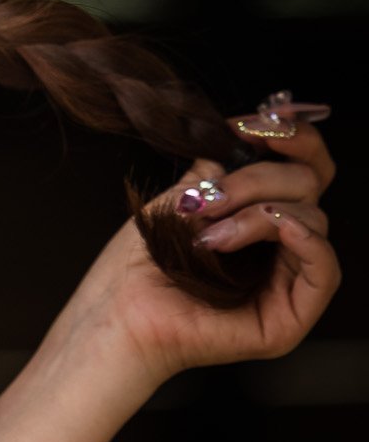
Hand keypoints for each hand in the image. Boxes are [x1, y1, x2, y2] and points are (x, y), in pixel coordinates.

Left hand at [50, 93, 341, 391]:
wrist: (114, 315)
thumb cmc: (136, 268)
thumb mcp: (178, 201)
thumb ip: (216, 174)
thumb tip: (235, 146)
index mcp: (258, 221)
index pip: (301, 168)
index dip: (288, 136)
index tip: (250, 123)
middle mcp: (279, 251)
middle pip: (308, 186)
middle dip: (256, 178)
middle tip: (208, 196)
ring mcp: (288, 285)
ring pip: (313, 218)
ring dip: (258, 211)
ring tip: (207, 230)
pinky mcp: (290, 318)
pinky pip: (326, 269)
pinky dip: (300, 238)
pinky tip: (264, 232)